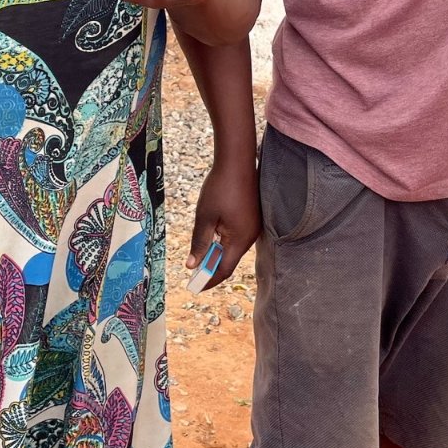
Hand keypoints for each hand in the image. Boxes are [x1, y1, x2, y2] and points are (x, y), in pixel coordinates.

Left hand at [187, 160, 259, 288]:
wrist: (237, 160)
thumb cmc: (220, 187)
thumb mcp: (205, 217)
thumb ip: (199, 243)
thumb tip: (192, 266)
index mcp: (240, 239)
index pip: (224, 269)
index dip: (209, 280)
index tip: (195, 287)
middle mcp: (251, 236)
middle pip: (230, 260)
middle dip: (212, 267)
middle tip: (193, 271)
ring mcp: (255, 226)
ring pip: (234, 248)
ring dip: (218, 252)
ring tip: (200, 251)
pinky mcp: (253, 217)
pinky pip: (238, 236)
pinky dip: (225, 240)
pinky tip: (213, 233)